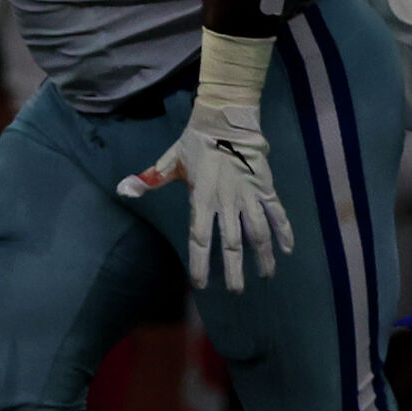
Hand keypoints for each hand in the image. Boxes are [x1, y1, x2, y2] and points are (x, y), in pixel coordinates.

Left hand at [118, 102, 292, 290]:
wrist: (225, 120)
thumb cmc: (195, 142)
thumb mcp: (170, 161)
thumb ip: (150, 179)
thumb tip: (123, 189)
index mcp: (202, 198)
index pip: (200, 239)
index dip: (200, 264)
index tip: (201, 285)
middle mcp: (227, 202)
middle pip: (232, 245)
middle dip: (234, 271)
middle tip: (236, 291)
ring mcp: (248, 196)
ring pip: (258, 234)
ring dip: (263, 257)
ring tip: (265, 275)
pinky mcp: (265, 188)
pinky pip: (278, 214)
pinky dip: (285, 232)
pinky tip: (288, 249)